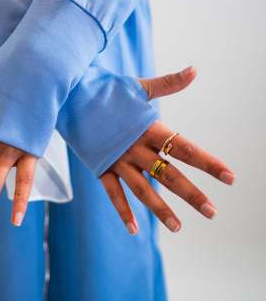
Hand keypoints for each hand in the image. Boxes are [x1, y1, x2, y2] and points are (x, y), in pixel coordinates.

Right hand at [100, 66, 234, 235]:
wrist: (69, 95)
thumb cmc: (107, 90)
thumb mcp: (138, 88)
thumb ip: (169, 84)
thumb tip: (195, 70)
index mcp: (148, 128)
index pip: (184, 147)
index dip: (207, 162)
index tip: (229, 177)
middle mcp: (135, 147)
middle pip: (168, 174)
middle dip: (191, 193)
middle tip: (212, 212)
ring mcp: (117, 160)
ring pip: (142, 189)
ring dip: (160, 209)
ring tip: (178, 227)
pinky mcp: (100, 167)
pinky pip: (113, 193)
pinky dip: (123, 211)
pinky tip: (134, 230)